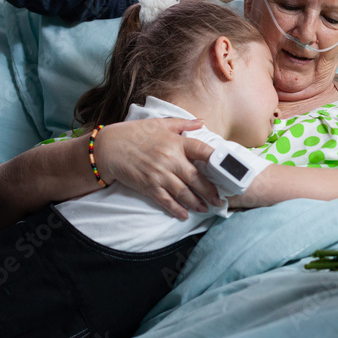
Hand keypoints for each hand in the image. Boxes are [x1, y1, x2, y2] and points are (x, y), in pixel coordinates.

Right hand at [96, 118, 217, 219]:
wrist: (108, 148)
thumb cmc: (134, 133)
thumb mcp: (159, 124)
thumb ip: (183, 124)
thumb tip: (202, 122)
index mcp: (175, 142)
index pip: (202, 151)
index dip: (217, 160)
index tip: (228, 170)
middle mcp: (170, 159)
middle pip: (196, 178)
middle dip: (210, 191)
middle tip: (220, 200)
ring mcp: (159, 175)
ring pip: (184, 192)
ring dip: (197, 202)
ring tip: (206, 208)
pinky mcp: (149, 186)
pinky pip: (166, 201)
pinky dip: (176, 209)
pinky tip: (185, 215)